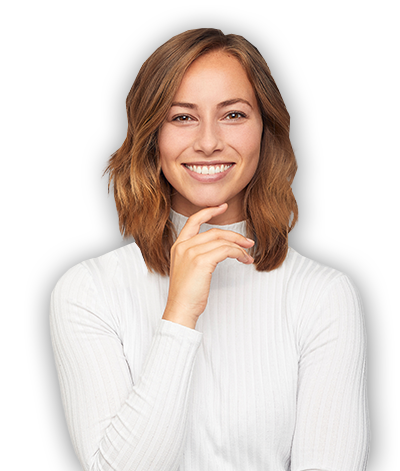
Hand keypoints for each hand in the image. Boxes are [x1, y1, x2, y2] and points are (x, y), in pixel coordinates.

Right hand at [162, 204, 254, 328]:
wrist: (180, 309)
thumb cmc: (186, 294)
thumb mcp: (188, 270)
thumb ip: (197, 256)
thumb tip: (219, 250)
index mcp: (177, 246)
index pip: (193, 221)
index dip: (209, 211)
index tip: (222, 207)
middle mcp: (183, 246)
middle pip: (214, 231)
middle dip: (234, 235)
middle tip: (248, 242)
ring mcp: (191, 252)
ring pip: (222, 240)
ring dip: (239, 247)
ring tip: (248, 255)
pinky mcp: (201, 261)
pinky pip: (226, 250)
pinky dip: (238, 253)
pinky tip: (243, 260)